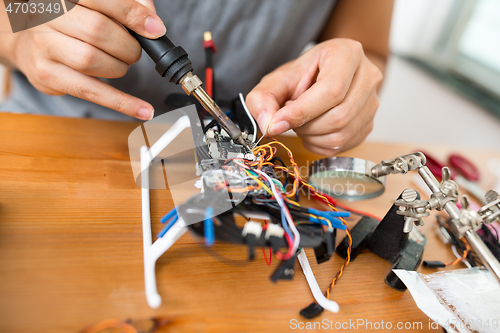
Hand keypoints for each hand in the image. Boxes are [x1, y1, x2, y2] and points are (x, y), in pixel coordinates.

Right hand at [11, 0, 163, 119]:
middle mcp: (47, 16)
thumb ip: (123, 6)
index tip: (155, 29)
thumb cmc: (67, 19)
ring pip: (92, 61)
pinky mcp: (46, 76)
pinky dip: (122, 103)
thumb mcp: (92, 4)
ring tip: (121, 64)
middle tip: (133, 50)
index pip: (102, 1)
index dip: (132, 15)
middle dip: (127, 45)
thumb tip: (152, 22)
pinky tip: (143, 110)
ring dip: (120, 67)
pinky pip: (90, 92)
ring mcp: (43, 47)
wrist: (25, 38)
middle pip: (97, 31)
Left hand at [246, 38, 382, 155]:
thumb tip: (269, 125)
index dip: (301, 112)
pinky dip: (319, 144)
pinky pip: (342, 146)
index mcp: (347, 54)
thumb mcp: (276, 80)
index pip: (331, 91)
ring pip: (341, 134)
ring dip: (311, 136)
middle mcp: (367, 76)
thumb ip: (263, 99)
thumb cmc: (303, 76)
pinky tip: (312, 130)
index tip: (277, 122)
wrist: (324, 76)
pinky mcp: (369, 124)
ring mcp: (372, 102)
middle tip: (290, 119)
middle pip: (339, 116)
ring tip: (301, 122)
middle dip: (306, 126)